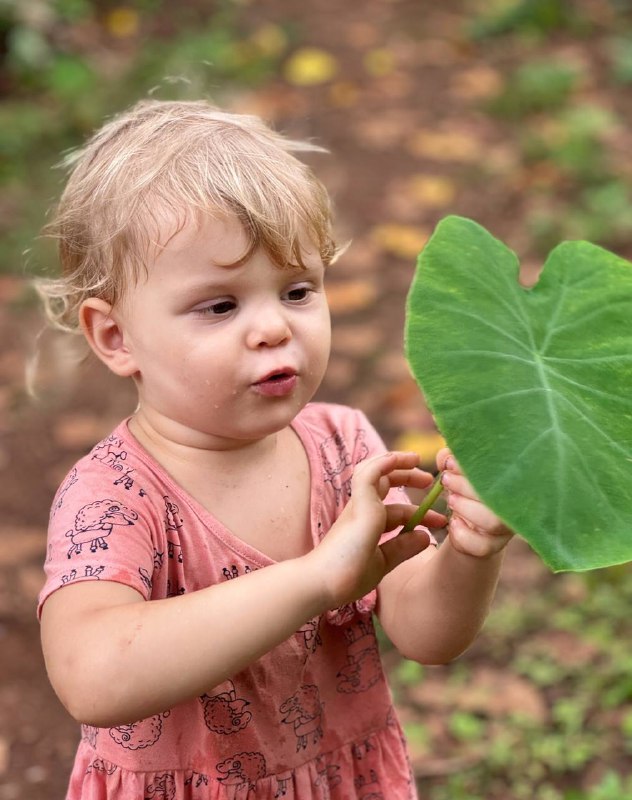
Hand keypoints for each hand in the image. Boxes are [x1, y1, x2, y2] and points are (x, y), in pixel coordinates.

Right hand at [309, 451, 435, 608]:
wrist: (325, 583)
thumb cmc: (346, 576)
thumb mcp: (382, 561)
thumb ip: (402, 548)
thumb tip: (425, 536)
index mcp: (365, 524)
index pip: (394, 508)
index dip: (419, 513)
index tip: (439, 521)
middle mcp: (361, 510)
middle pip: (383, 482)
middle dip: (407, 477)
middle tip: (429, 480)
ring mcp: (359, 505)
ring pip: (374, 471)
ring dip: (396, 462)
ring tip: (416, 459)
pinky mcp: (359, 503)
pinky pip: (369, 473)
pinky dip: (383, 463)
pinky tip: (398, 459)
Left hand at [438, 448, 513, 557]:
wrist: (469, 525)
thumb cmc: (466, 490)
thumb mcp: (457, 472)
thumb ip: (451, 460)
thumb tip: (447, 458)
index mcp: (510, 481)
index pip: (501, 470)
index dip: (474, 466)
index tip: (450, 463)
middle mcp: (514, 504)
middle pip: (498, 496)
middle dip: (466, 486)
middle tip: (446, 479)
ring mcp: (507, 527)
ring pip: (493, 522)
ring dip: (465, 508)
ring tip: (450, 499)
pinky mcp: (494, 546)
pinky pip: (482, 546)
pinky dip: (463, 534)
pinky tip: (453, 523)